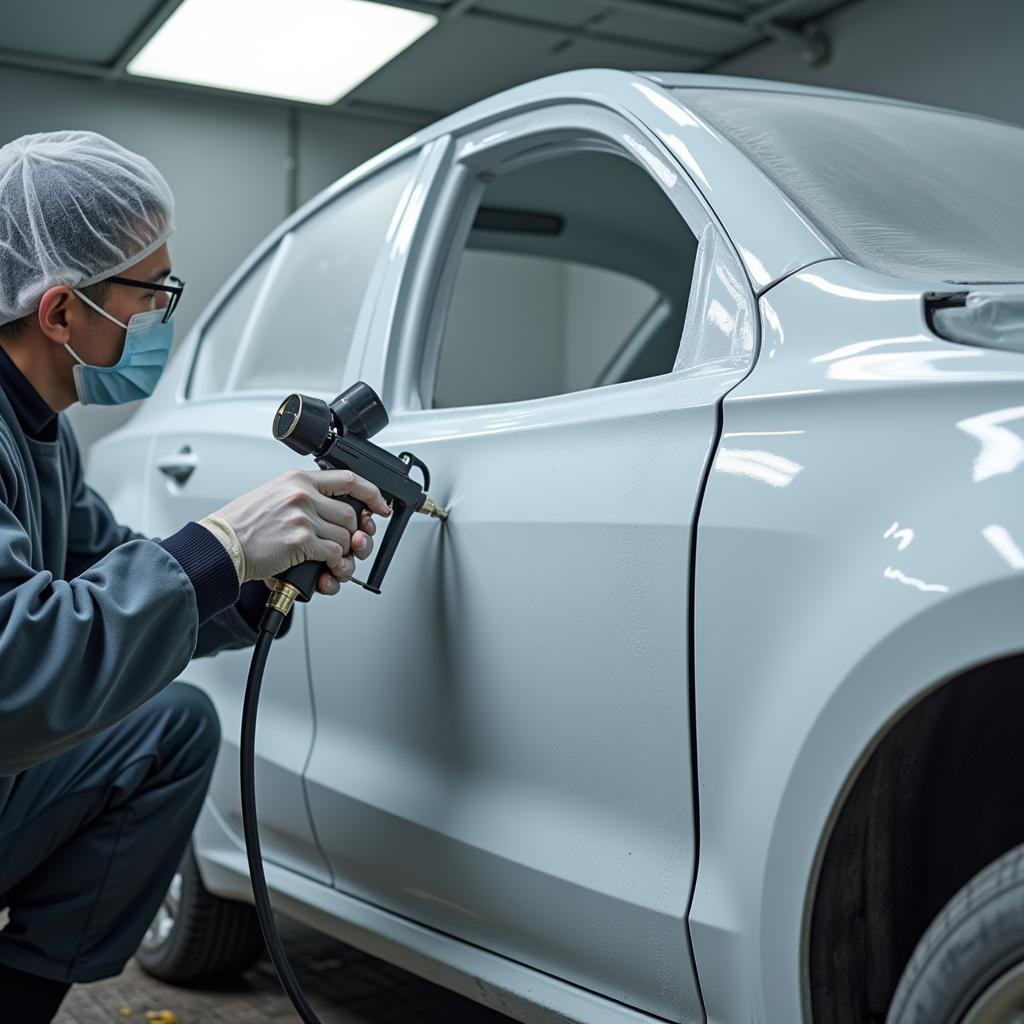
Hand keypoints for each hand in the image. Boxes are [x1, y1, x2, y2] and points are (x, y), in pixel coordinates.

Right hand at [213, 469, 390, 582]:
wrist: (220, 545)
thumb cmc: (242, 525)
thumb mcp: (273, 496)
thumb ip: (305, 500)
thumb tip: (340, 518)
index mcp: (297, 480)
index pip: (348, 479)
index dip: (372, 493)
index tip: (381, 506)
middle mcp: (302, 495)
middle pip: (350, 514)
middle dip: (353, 535)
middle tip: (347, 546)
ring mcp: (302, 517)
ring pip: (345, 537)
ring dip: (341, 554)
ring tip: (327, 560)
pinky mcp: (301, 541)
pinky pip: (334, 554)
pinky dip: (332, 564)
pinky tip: (322, 567)